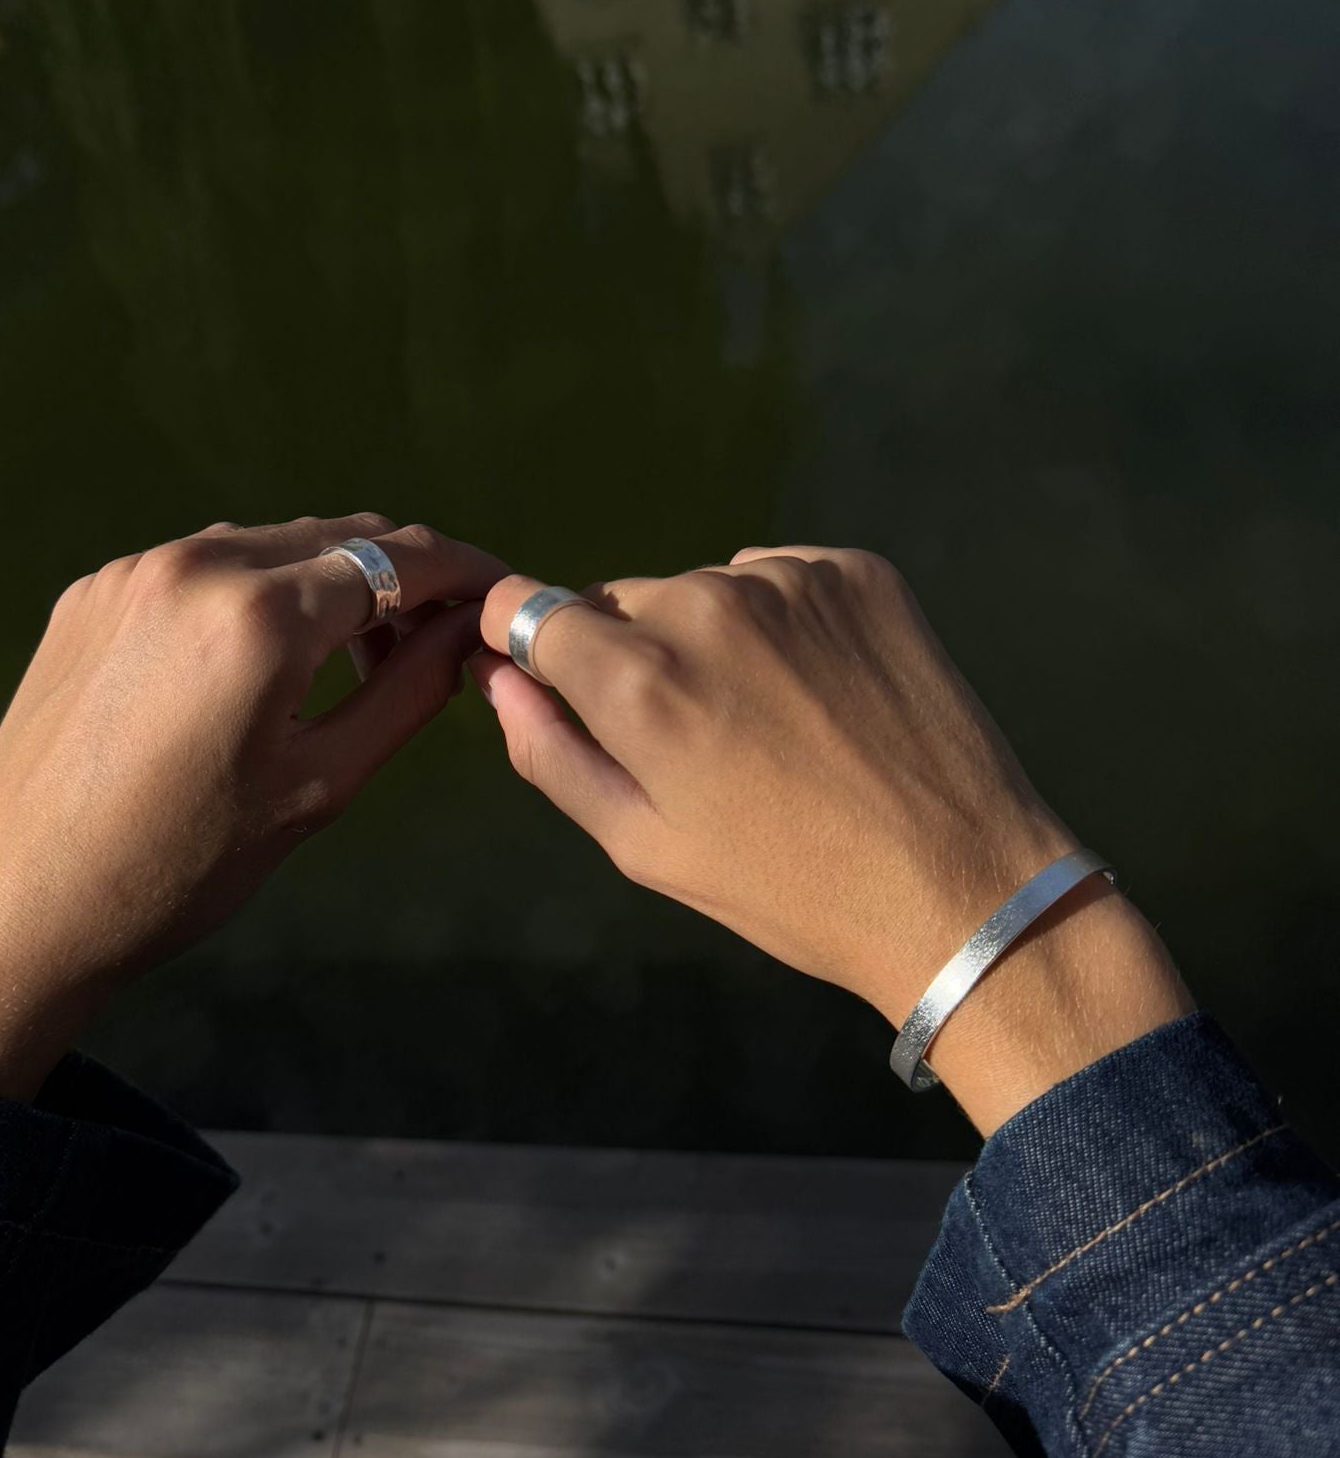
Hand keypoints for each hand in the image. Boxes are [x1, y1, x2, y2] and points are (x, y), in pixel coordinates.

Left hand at [0, 515, 502, 1098]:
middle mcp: (196, 562)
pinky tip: (266, 660)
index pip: (397, 557)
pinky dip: (258, 590)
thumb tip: (474, 631)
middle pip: (339, 535)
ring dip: (331, 579)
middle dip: (404, 574)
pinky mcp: (92, 590)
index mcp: (260, 614)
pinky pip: (205, 564)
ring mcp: (134, 569)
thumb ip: (409, 691)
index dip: (465, 572)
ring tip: (358, 654)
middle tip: (445, 636)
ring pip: (272, 544)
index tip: (506, 598)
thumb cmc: (186, 866)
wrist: (20, 904)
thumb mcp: (321, 784)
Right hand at [478, 547, 1190, 1131]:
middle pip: (620, 603)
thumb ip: (552, 753)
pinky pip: (776, 578)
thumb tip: (497, 678)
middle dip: (630, 655)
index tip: (547, 674)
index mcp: (639, 681)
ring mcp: (788, 579)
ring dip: (709, 637)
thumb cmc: (786, 887)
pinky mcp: (857, 571)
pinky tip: (819, 691)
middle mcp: (705, 605)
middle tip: (693, 738)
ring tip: (770, 722)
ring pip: (702, 590)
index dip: (528, 642)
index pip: (532, 610)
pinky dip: (778, 621)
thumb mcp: (645, 847)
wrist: (960, 883)